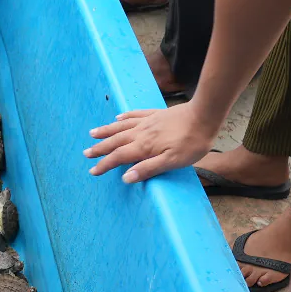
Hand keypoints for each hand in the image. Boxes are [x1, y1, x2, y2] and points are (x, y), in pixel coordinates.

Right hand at [85, 101, 216, 181]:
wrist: (204, 116)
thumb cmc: (191, 143)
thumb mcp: (172, 162)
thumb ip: (148, 169)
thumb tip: (126, 177)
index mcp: (144, 147)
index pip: (119, 157)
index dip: (105, 164)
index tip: (93, 171)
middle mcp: (141, 133)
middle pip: (115, 141)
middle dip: (100, 148)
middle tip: (86, 153)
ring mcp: (147, 122)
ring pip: (121, 127)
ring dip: (106, 131)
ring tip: (92, 133)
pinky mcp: (155, 114)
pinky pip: (134, 115)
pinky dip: (123, 117)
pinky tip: (118, 118)